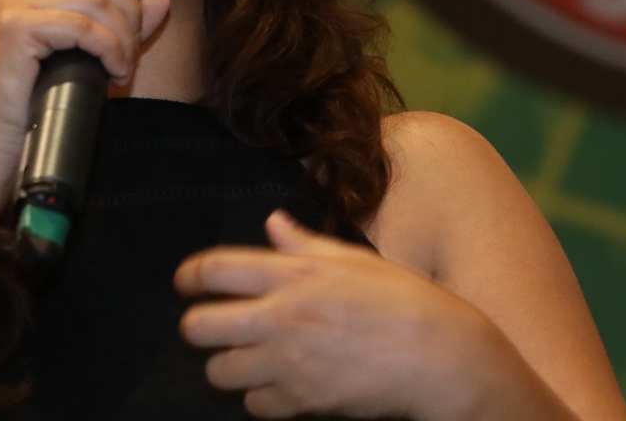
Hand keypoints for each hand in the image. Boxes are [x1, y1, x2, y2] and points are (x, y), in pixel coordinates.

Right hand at [0, 0, 171, 159]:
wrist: (2, 141)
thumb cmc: (43, 95)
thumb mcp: (89, 49)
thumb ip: (122, 20)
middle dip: (127, 7)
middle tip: (132, 47)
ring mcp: (7, 3)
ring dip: (122, 35)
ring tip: (124, 66)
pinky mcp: (13, 28)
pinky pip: (82, 26)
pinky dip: (110, 49)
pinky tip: (114, 73)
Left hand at [177, 211, 504, 419]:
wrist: (440, 356)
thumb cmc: (403, 300)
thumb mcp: (354, 260)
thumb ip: (304, 244)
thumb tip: (272, 223)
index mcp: (294, 274)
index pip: (213, 268)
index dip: (188, 276)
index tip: (186, 283)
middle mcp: (282, 317)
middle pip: (197, 327)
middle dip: (197, 327)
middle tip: (213, 327)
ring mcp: (288, 363)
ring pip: (218, 372)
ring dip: (229, 366)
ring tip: (250, 359)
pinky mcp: (301, 401)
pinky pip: (254, 406)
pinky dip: (262, 399)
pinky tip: (282, 385)